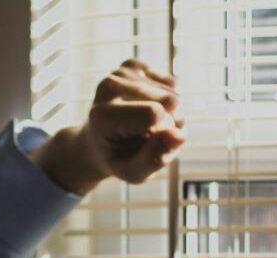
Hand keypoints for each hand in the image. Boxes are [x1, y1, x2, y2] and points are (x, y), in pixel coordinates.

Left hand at [31, 59, 184, 193]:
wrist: (97, 142)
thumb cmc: (117, 159)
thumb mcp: (132, 172)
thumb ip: (154, 159)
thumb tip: (179, 135)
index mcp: (103, 115)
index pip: (155, 113)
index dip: (165, 132)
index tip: (151, 144)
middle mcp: (108, 86)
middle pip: (170, 100)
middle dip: (170, 123)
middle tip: (149, 137)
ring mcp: (120, 73)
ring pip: (174, 92)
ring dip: (170, 114)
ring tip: (147, 126)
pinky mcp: (132, 66)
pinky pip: (172, 83)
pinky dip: (168, 101)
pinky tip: (149, 109)